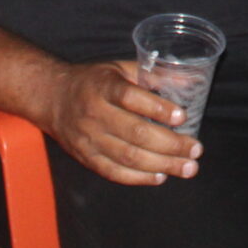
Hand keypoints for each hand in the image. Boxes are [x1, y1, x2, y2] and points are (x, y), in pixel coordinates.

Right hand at [39, 59, 202, 186]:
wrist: (51, 98)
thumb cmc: (93, 82)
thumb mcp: (119, 69)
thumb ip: (152, 75)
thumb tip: (190, 82)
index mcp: (104, 87)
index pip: (132, 98)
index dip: (158, 108)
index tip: (182, 116)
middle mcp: (95, 113)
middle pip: (136, 133)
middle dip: (170, 144)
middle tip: (195, 150)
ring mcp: (89, 138)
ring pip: (128, 156)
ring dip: (162, 165)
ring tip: (187, 168)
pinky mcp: (86, 157)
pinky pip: (114, 172)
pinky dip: (139, 178)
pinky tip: (160, 177)